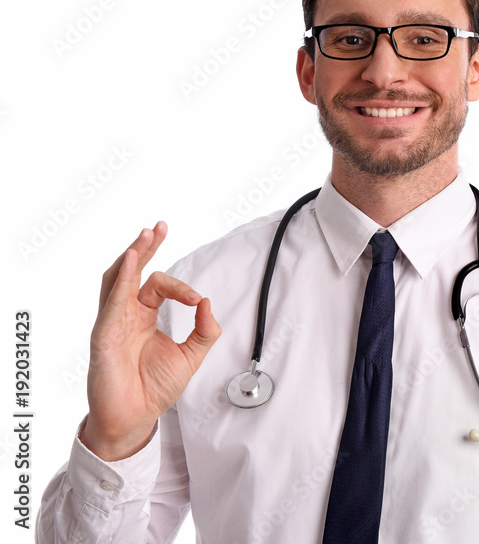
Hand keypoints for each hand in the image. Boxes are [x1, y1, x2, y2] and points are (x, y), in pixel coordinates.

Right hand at [80, 222, 221, 460]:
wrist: (135, 419)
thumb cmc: (155, 389)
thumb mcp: (191, 356)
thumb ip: (204, 330)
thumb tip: (207, 302)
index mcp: (142, 316)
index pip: (157, 285)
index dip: (179, 287)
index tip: (196, 300)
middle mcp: (124, 315)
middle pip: (132, 272)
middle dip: (146, 248)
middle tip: (159, 227)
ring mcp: (111, 323)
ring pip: (117, 280)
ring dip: (131, 256)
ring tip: (145, 236)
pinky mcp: (103, 336)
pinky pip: (112, 303)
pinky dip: (122, 280)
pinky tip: (131, 260)